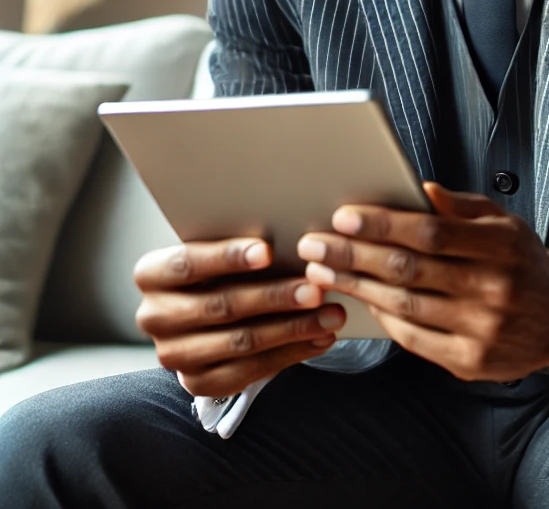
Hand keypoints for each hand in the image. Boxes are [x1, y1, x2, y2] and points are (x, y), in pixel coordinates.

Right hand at [133, 238, 344, 397]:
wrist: (209, 312)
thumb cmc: (224, 268)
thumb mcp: (221, 252)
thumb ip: (243, 247)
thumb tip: (293, 232)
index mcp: (152, 274)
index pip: (188, 263)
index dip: (228, 257)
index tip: (268, 251)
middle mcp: (154, 317)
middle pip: (221, 305)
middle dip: (275, 297)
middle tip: (317, 288)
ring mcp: (173, 354)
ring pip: (241, 342)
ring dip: (293, 328)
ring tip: (331, 314)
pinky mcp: (197, 382)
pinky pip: (250, 371)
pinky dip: (291, 353)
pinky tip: (321, 338)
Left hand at [296, 183, 548, 381]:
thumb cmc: (523, 261)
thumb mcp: (504, 222)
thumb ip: (461, 207)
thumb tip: (419, 190)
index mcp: (501, 246)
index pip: (430, 232)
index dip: (383, 224)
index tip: (344, 216)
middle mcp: (493, 288)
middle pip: (409, 269)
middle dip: (353, 255)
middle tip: (314, 244)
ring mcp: (481, 330)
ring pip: (404, 305)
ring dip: (356, 286)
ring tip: (321, 271)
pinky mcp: (470, 362)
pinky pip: (413, 338)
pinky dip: (382, 316)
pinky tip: (360, 298)